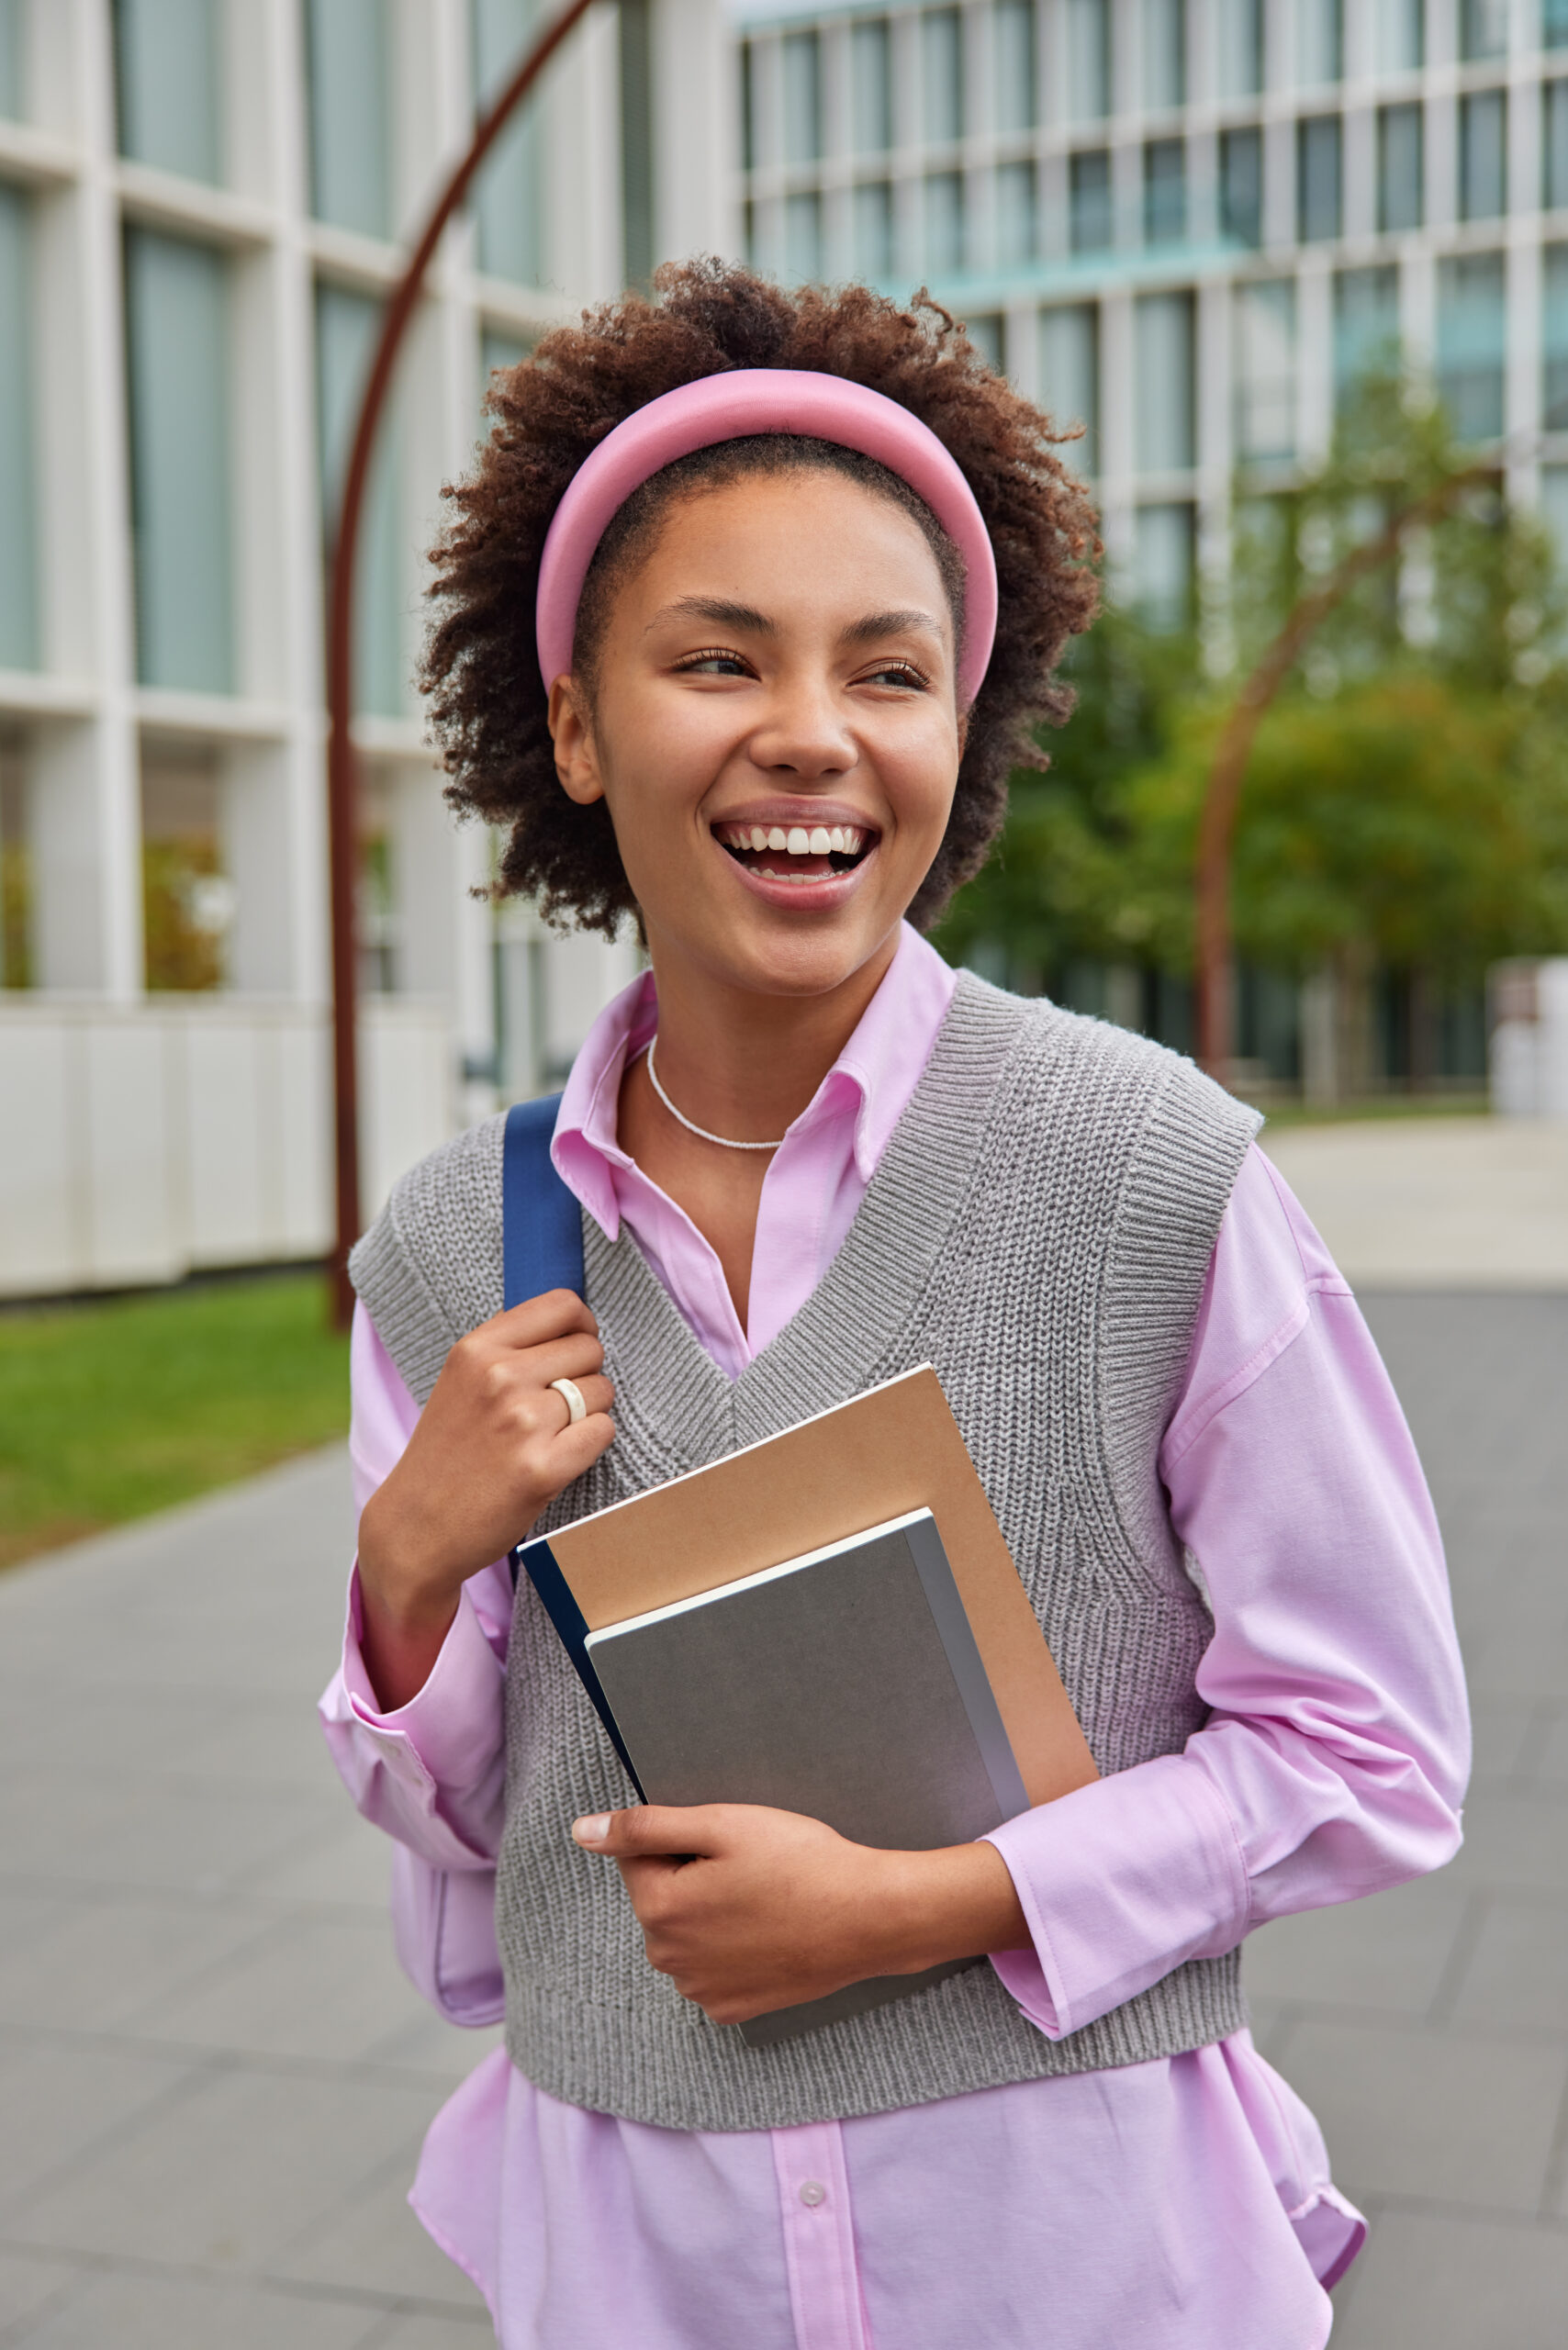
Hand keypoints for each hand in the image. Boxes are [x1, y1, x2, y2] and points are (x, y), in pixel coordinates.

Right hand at [357, 1290, 614, 1707]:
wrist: (416, 1527)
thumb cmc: (446, 1455)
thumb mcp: (460, 1382)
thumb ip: (507, 1349)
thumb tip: (570, 1321)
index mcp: (476, 1349)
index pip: (563, 1305)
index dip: (582, 1324)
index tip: (575, 1345)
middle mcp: (499, 1377)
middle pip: (588, 1348)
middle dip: (585, 1373)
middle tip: (557, 1405)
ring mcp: (522, 1423)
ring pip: (601, 1391)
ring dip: (591, 1412)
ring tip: (553, 1435)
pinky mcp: (543, 1468)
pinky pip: (603, 1432)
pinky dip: (592, 1443)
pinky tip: (562, 1456)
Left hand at [571, 1803, 1028, 2024]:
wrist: (870, 1919)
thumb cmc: (800, 1863)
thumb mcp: (722, 1825)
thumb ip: (644, 1827)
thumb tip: (582, 1831)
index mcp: (660, 1911)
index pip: (639, 1856)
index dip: (685, 1840)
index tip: (729, 1843)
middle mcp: (670, 1961)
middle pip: (663, 1898)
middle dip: (694, 1876)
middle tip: (752, 1866)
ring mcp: (702, 1991)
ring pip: (688, 1932)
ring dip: (713, 1912)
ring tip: (767, 1897)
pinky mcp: (734, 2008)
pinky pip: (714, 1965)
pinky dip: (733, 1946)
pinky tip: (772, 1929)